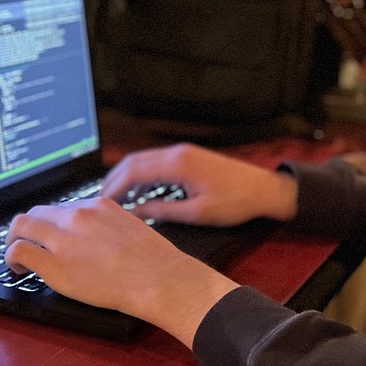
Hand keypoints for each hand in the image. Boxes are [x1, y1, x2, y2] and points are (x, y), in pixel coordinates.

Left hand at [4, 197, 237, 347]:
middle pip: (37, 212)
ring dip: (15, 239)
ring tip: (19, 257)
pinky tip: (18, 269)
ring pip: (21, 225)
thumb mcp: (134, 227)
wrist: (159, 279)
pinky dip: (11, 258)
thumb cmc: (155, 262)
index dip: (53, 224)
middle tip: (30, 244)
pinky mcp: (54, 263)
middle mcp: (78, 216)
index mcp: (99, 205)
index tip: (52, 236)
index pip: (64, 207)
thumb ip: (111, 226)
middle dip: (30, 229)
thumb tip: (100, 239)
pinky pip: (18, 250)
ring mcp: (64, 238)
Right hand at [101, 143, 297, 226]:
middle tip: (99, 201)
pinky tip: (139, 190)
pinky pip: (157, 161)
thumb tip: (136, 214)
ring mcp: (184, 152)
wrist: (265, 190)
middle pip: (133, 161)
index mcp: (178, 165)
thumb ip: (163, 212)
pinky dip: (142, 173)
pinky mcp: (190, 156)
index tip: (100, 204)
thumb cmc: (237, 203)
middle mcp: (178, 153)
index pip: (133, 172)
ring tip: (114, 197)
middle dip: (113, 179)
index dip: (113, 188)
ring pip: (144, 159)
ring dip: (126, 175)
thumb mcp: (198, 213)